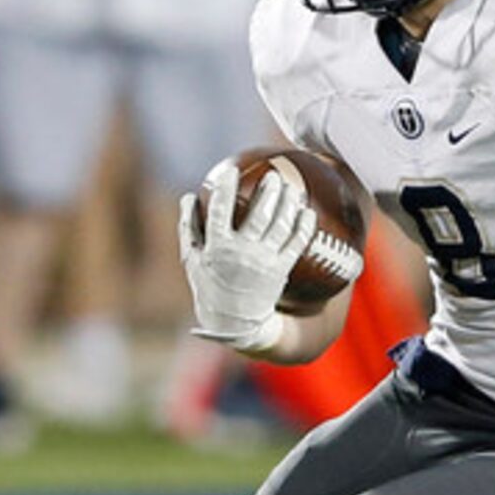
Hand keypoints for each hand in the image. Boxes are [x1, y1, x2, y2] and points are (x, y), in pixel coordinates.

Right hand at [178, 158, 312, 353]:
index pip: (221, 210)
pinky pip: (296, 244)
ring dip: (288, 204)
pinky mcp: (280, 271)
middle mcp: (242, 253)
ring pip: (281, 226)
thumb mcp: (191, 261)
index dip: (225, 188)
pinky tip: (307, 212)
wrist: (235, 323)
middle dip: (268, 191)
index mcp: (217, 249)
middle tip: (274, 176)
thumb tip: (187, 197)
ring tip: (291, 188)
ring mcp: (263, 262)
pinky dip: (304, 226)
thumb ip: (188, 228)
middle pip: (259, 215)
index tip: (229, 170)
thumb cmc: (210, 288)